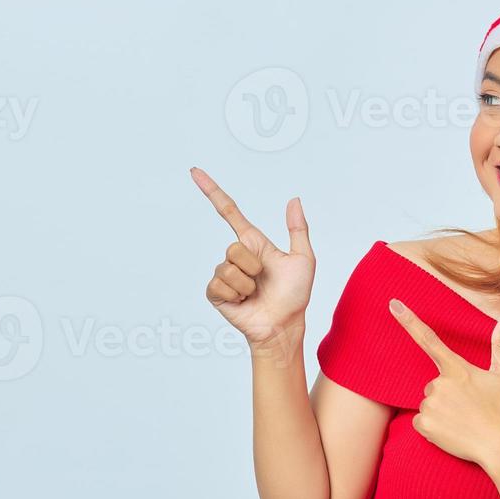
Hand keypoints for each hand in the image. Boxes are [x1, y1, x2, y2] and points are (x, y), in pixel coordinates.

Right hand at [191, 166, 314, 353]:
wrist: (284, 325)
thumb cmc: (295, 295)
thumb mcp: (303, 259)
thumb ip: (298, 229)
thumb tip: (294, 200)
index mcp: (254, 244)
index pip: (229, 212)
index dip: (212, 191)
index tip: (195, 173)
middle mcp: (237, 257)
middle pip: (234, 247)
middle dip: (253, 265)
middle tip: (264, 280)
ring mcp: (225, 275)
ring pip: (228, 267)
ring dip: (246, 283)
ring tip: (255, 294)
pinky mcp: (217, 293)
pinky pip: (219, 283)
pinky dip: (235, 294)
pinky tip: (244, 302)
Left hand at [388, 297, 499, 468]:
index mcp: (457, 369)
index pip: (429, 339)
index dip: (409, 320)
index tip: (393, 304)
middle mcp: (440, 384)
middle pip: (435, 383)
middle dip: (448, 393)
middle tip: (470, 408)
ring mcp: (430, 405)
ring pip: (429, 402)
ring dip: (442, 410)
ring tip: (464, 421)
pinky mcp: (424, 424)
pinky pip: (421, 421)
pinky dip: (434, 427)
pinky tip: (452, 431)